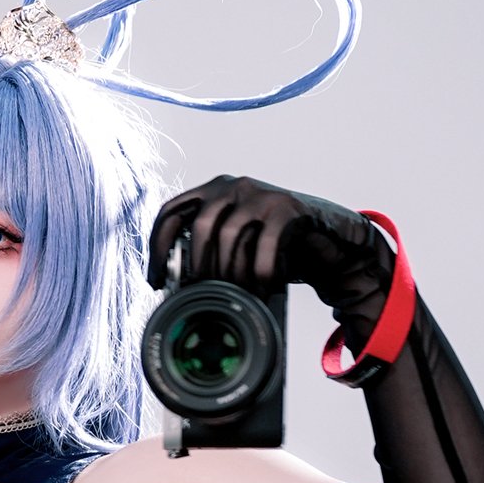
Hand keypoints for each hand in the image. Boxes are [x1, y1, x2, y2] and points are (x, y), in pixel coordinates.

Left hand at [147, 173, 392, 323]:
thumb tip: (173, 289)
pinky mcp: (288, 209)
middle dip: (199, 266)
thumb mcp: (234, 246)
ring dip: (231, 273)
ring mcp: (262, 195)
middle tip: (206, 294)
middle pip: (201, 226)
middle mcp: (233, 186)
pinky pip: (265, 244)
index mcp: (211, 192)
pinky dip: (260, 273)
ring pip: (231, 235)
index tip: (157, 281)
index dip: (157, 248)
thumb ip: (207, 252)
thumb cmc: (273, 248)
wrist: (326, 241)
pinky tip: (263, 288)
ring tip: (238, 296)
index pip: (171, 212)